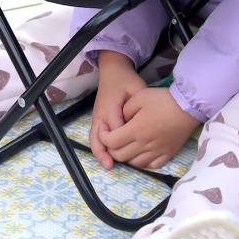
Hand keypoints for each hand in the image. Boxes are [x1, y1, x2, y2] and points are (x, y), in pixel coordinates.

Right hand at [89, 52, 145, 169]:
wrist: (113, 72)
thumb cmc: (126, 81)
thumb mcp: (136, 89)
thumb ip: (138, 105)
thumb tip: (144, 122)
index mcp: (111, 107)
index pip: (116, 128)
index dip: (124, 139)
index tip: (133, 148)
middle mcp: (101, 115)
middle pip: (100, 137)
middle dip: (106, 151)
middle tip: (113, 165)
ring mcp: (97, 119)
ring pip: (95, 140)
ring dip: (101, 153)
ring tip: (109, 166)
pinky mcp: (98, 121)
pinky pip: (95, 138)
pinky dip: (100, 149)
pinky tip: (107, 158)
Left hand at [104, 86, 200, 171]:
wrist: (189, 105)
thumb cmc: (164, 99)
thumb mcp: (140, 96)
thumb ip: (125, 110)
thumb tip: (119, 121)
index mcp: (136, 130)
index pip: (111, 142)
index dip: (103, 137)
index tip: (105, 130)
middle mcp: (144, 145)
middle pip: (120, 156)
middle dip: (112, 148)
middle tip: (114, 138)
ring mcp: (157, 152)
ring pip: (134, 163)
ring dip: (127, 156)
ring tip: (128, 146)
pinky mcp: (168, 154)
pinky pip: (151, 165)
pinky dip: (143, 162)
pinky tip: (143, 153)